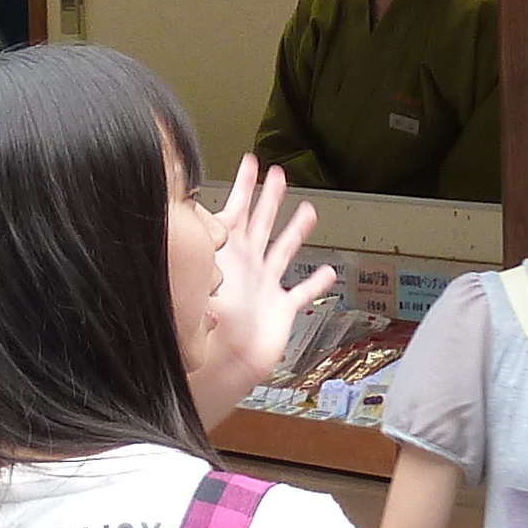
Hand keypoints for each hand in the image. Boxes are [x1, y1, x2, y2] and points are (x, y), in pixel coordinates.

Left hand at [185, 156, 335, 424]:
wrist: (219, 365)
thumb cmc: (205, 326)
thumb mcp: (200, 279)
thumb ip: (202, 249)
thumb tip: (199, 217)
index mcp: (228, 253)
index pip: (235, 210)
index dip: (243, 186)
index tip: (250, 162)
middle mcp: (247, 265)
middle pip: (262, 221)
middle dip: (269, 197)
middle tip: (278, 173)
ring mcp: (264, 286)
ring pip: (285, 250)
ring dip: (296, 230)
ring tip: (308, 211)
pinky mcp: (281, 309)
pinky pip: (303, 293)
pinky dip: (316, 284)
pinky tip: (328, 272)